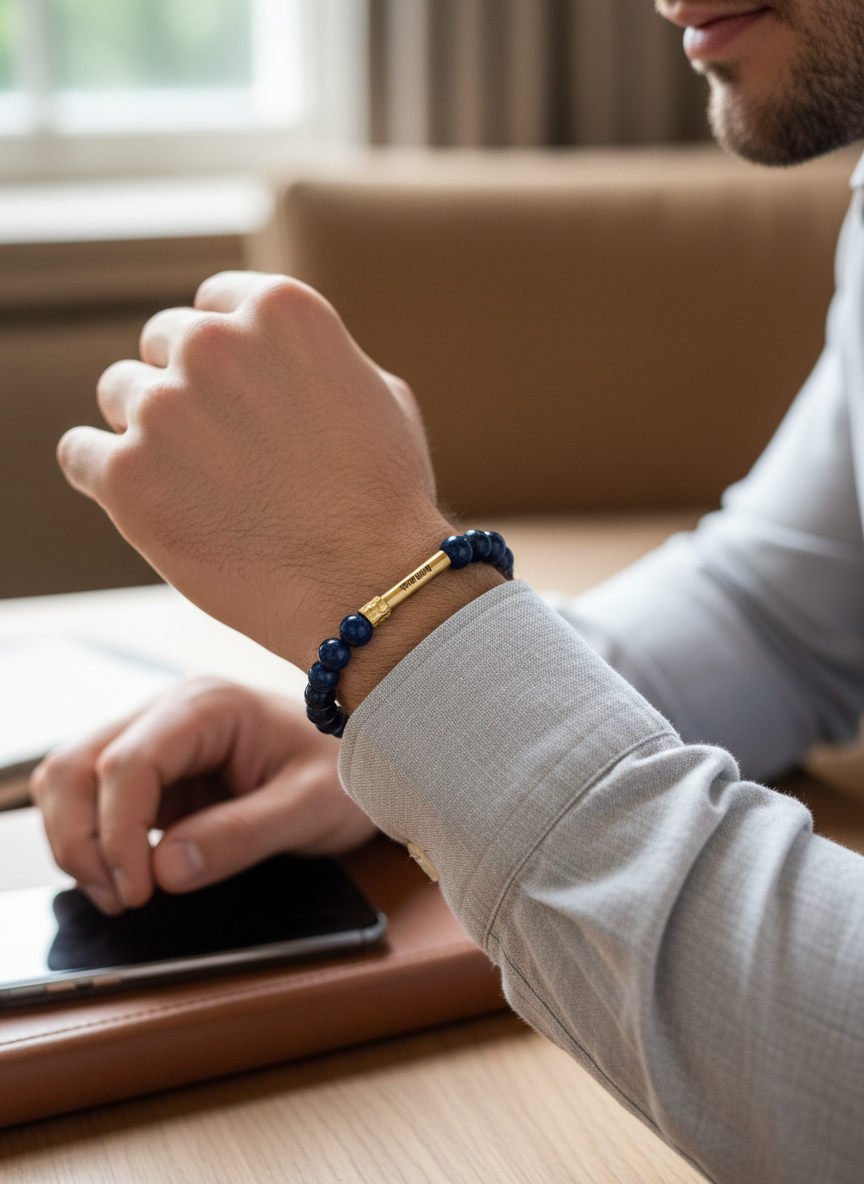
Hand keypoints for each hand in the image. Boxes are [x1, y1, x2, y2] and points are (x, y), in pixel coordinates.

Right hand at [31, 677, 377, 913]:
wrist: (372, 762)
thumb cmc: (349, 773)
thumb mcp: (312, 808)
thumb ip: (243, 836)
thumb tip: (165, 869)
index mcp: (209, 706)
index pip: (128, 762)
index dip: (116, 832)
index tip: (137, 891)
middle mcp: (170, 712)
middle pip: (78, 765)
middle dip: (82, 839)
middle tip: (122, 900)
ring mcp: (156, 739)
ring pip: (71, 779)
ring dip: (77, 840)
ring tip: (121, 894)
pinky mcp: (154, 773)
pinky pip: (93, 799)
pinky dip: (92, 840)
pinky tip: (125, 876)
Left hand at [56, 272, 448, 674]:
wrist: (367, 585)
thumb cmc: (385, 498)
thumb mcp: (379, 394)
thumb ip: (314, 358)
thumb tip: (269, 357)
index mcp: (279, 310)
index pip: (215, 302)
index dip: (226, 354)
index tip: (237, 394)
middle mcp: (214, 343)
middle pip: (163, 342)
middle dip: (187, 387)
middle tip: (222, 449)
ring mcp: (163, 408)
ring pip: (118, 393)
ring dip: (148, 430)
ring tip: (198, 485)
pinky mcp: (125, 474)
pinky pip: (79, 452)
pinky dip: (103, 475)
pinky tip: (146, 502)